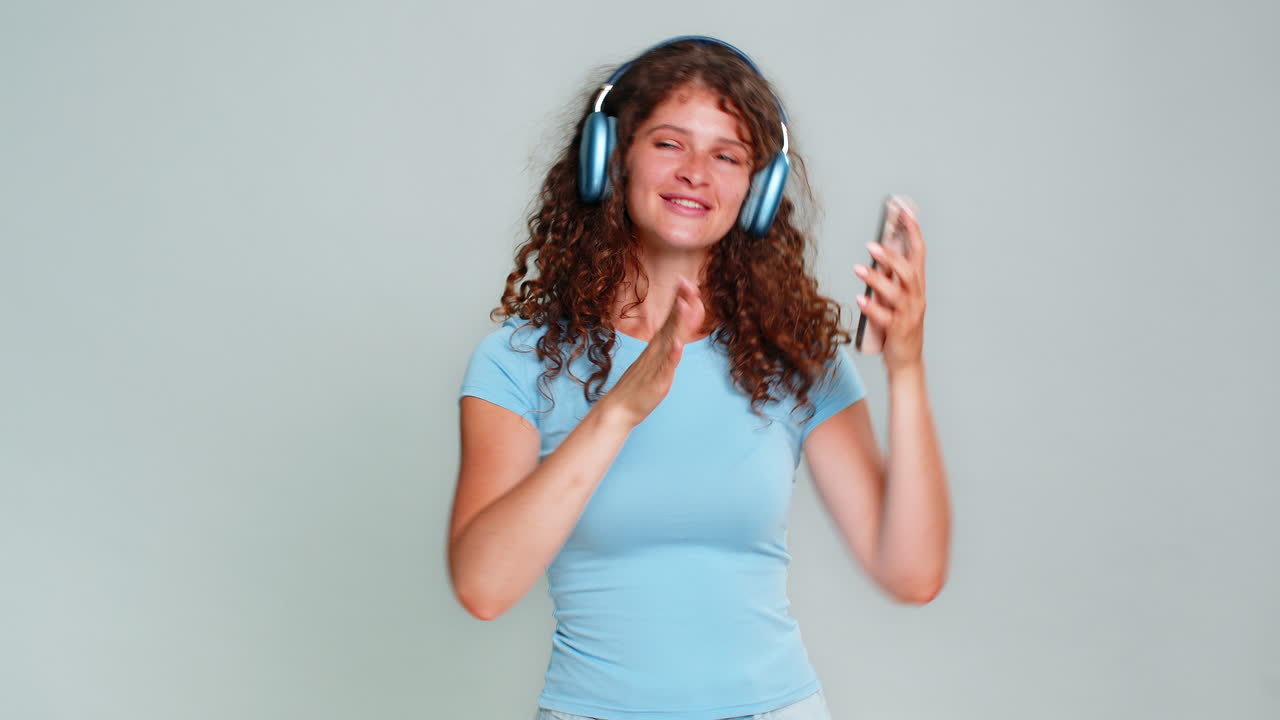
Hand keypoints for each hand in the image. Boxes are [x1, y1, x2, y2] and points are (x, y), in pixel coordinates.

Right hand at [603, 276, 705, 427]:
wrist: (619, 408)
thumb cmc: (639, 384)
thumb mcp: (656, 360)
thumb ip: (666, 343)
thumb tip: (677, 330)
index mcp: (658, 344)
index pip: (671, 317)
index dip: (679, 299)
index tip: (685, 280)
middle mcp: (657, 349)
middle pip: (672, 322)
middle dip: (681, 302)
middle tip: (687, 282)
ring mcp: (656, 363)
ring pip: (670, 340)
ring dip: (678, 323)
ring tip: (684, 304)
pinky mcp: (657, 380)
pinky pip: (665, 366)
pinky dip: (672, 355)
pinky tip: (678, 344)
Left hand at [854, 209, 927, 374]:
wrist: (907, 361)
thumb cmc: (899, 326)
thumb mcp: (897, 297)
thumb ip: (891, 277)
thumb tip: (879, 252)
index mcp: (917, 287)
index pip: (918, 253)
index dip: (913, 231)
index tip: (904, 211)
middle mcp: (916, 298)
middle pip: (909, 271)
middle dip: (892, 256)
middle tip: (872, 245)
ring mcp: (909, 315)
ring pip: (897, 293)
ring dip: (877, 279)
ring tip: (858, 269)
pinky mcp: (898, 331)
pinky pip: (885, 317)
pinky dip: (872, 307)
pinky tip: (859, 299)